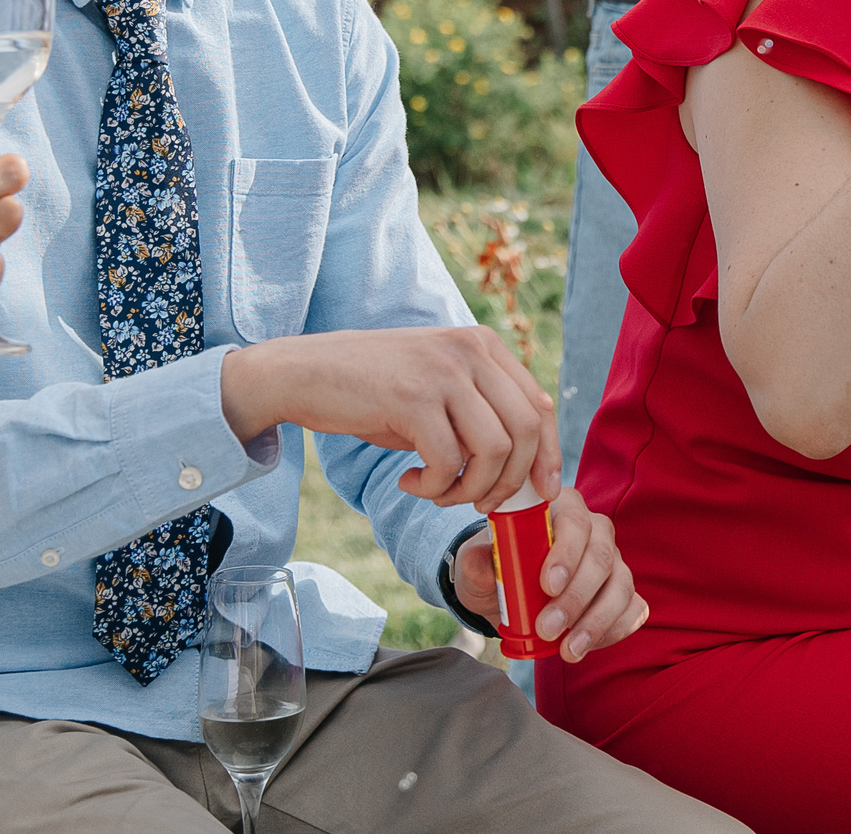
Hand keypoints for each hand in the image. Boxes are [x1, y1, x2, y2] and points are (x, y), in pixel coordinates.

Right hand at [219, 324, 558, 512]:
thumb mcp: (439, 391)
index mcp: (484, 346)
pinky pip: (448, 461)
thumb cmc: (374, 391)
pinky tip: (409, 482)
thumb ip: (480, 415)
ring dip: (470, 489)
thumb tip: (527, 473)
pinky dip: (435, 487)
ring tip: (438, 493)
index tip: (539, 493)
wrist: (303, 373)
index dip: (546, 455)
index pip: (540, 405)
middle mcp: (472, 351)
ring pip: (495, 450)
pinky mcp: (413, 397)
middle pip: (527, 431)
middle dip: (511, 482)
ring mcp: (444, 371)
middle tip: (479, 503)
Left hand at [449, 488, 648, 662]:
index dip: (566, 553)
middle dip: (577, 597)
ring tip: (568, 651)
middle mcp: (594, 530)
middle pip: (602, 556)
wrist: (509, 591)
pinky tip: (585, 646)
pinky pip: (633, 608)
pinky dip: (613, 630)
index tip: (547, 586)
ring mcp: (613, 561)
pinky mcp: (621, 591)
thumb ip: (477, 562)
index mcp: (560, 510)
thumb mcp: (478, 564)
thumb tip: (481, 561)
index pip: (574, 522)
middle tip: (548, 628)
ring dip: (596, 621)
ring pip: (621, 585)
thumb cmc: (497, 569)